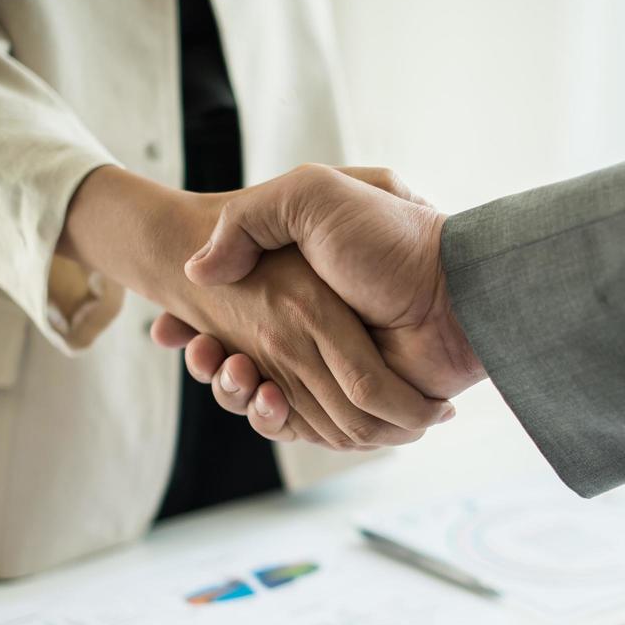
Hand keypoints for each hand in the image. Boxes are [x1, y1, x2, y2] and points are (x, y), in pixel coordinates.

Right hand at [152, 165, 486, 443]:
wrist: (456, 292)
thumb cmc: (391, 240)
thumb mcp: (314, 197)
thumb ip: (250, 219)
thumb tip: (198, 270)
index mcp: (296, 284)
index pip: (225, 313)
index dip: (189, 325)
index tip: (169, 330)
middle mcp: (310, 329)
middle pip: (235, 360)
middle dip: (208, 361)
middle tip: (198, 350)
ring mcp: (330, 370)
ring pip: (258, 397)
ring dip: (233, 390)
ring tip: (233, 371)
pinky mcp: (350, 409)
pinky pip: (298, 427)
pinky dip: (274, 420)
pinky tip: (265, 398)